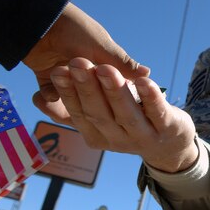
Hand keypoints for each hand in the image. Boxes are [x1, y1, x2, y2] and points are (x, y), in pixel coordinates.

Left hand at [23, 3, 149, 117]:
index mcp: (105, 63)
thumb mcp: (100, 46)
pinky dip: (50, 98)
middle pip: (94, 99)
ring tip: (63, 97)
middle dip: (89, 102)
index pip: (117, 88)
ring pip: (73, 101)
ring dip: (69, 100)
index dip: (117, 99)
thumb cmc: (72, 29)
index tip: (116, 110)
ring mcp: (68, 77)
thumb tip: (148, 75)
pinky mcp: (49, 80)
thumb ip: (121, 63)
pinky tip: (48, 93)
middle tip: (84, 105)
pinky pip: (52, 97)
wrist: (33, 20)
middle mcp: (88, 73)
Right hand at [34, 58, 197, 172]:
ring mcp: (143, 137)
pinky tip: (145, 79)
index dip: (67, 93)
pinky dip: (151, 96)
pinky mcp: (167, 128)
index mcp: (97, 136)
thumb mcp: (102, 117)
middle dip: (87, 88)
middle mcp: (117, 140)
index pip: (78, 115)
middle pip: (98, 114)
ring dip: (114, 91)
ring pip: (126, 115)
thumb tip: (39, 97)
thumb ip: (78, 106)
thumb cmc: (129, 122)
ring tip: (105, 69)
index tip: (57, 70)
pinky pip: (158, 112)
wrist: (170, 146)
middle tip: (77, 62)